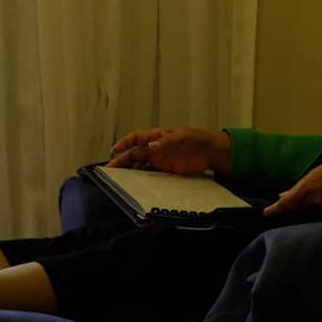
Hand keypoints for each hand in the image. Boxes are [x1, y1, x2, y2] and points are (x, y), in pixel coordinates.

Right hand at [107, 127, 231, 175]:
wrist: (211, 152)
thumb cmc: (197, 139)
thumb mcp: (181, 138)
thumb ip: (166, 142)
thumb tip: (151, 147)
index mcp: (157, 136)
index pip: (136, 138)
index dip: (124, 143)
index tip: (114, 150)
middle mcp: (155, 148)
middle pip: (134, 154)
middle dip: (122, 161)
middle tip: (110, 169)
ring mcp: (160, 160)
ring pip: (140, 166)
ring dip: (130, 171)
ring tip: (119, 179)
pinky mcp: (166, 171)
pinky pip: (151, 175)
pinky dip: (143, 180)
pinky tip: (136, 185)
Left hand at [264, 159, 321, 217]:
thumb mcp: (315, 173)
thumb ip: (298, 186)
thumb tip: (284, 194)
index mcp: (306, 189)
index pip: (284, 204)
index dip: (273, 210)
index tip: (266, 212)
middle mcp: (313, 203)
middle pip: (293, 212)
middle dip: (288, 210)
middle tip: (282, 209)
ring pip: (305, 216)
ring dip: (301, 212)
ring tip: (307, 204)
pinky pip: (318, 218)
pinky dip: (314, 215)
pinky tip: (318, 208)